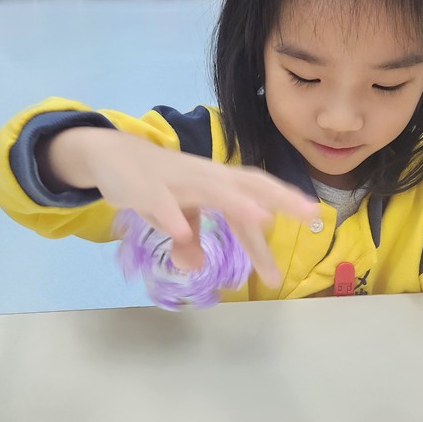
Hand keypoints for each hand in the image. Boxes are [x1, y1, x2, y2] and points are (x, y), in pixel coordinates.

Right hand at [43, 128, 316, 287]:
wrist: (108, 154)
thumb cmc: (151, 182)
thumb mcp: (173, 216)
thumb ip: (187, 239)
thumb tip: (196, 266)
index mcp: (216, 181)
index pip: (255, 195)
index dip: (284, 207)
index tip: (314, 221)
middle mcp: (204, 176)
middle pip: (247, 183)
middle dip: (279, 197)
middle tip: (310, 214)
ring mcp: (176, 180)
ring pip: (211, 189)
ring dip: (237, 202)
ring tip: (263, 219)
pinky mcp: (145, 188)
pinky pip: (159, 203)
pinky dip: (169, 216)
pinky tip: (178, 231)